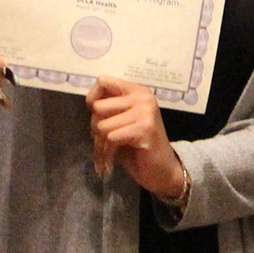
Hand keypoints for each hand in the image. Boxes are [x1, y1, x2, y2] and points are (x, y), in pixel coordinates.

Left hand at [86, 77, 183, 199]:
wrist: (162, 170)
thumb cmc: (138, 147)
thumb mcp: (122, 122)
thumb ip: (109, 108)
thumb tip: (91, 102)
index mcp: (138, 91)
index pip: (103, 81)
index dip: (92, 99)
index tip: (96, 116)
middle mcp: (143, 97)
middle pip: (98, 107)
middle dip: (95, 127)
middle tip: (103, 141)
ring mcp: (145, 112)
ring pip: (102, 125)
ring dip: (100, 145)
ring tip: (108, 153)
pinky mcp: (144, 128)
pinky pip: (111, 138)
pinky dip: (107, 153)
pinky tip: (112, 160)